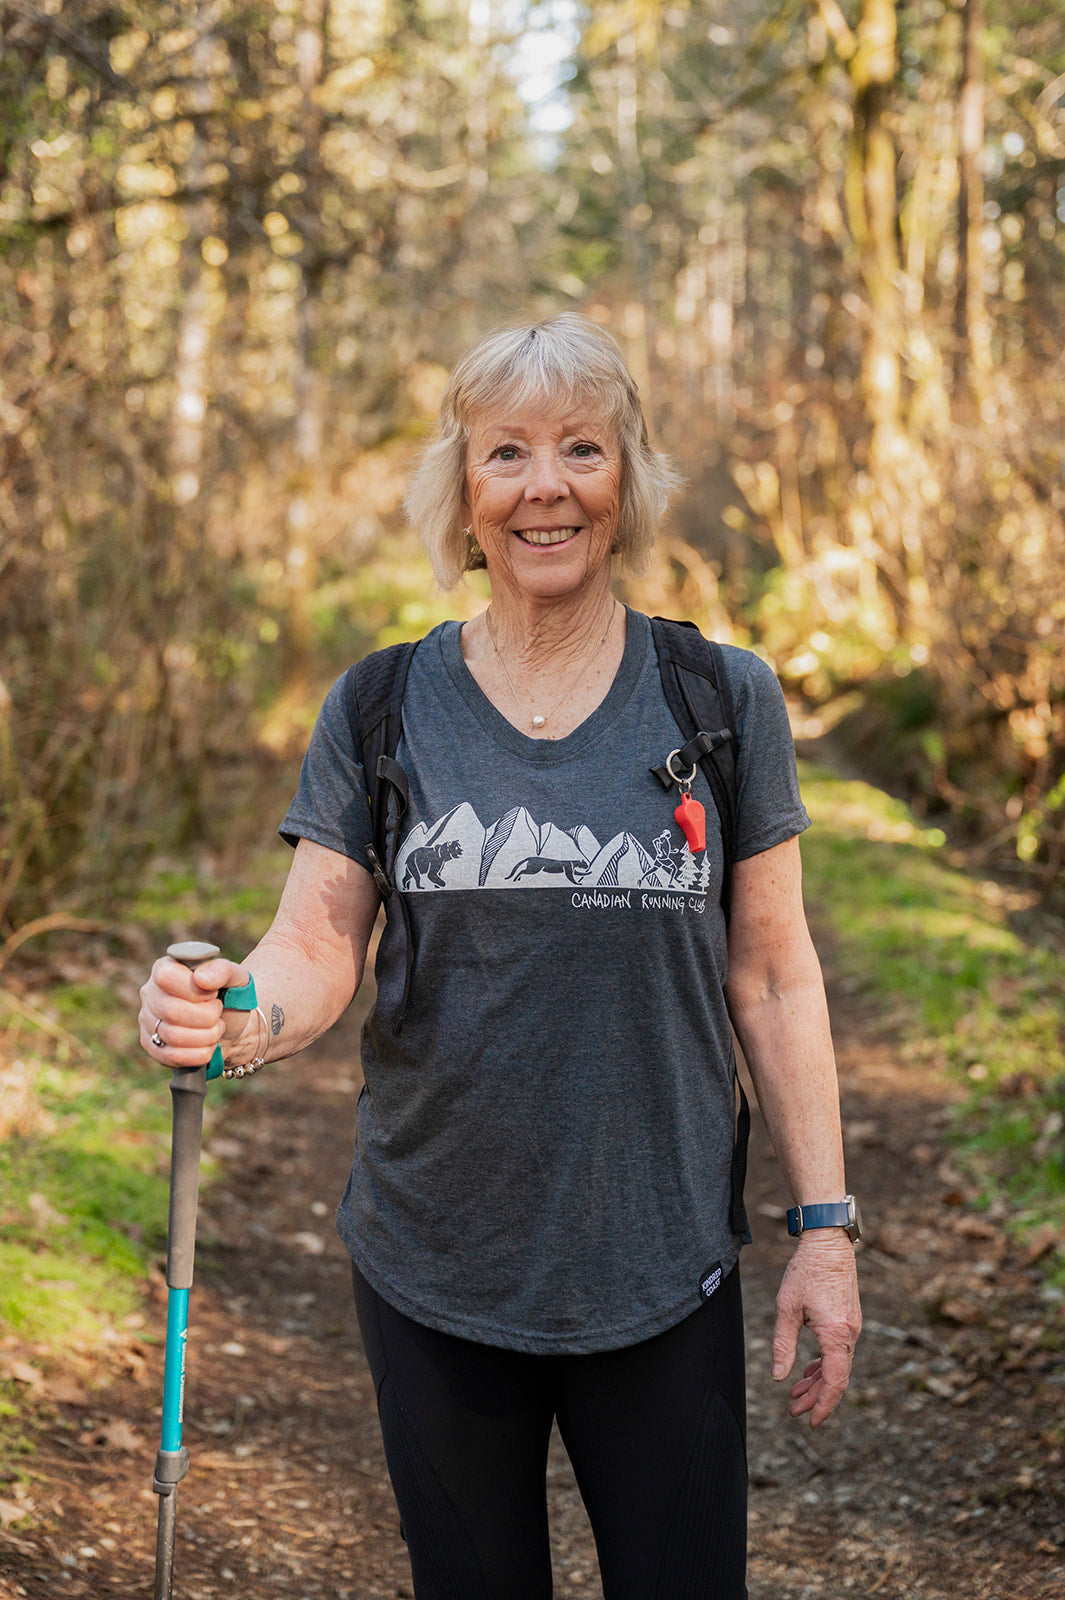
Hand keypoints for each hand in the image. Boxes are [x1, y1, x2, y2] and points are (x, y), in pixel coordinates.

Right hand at [139, 955, 250, 1069]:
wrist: (231, 1025)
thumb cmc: (229, 995)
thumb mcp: (236, 977)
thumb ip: (222, 970)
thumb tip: (200, 979)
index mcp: (166, 967)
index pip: (167, 977)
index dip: (195, 990)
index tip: (213, 994)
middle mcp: (150, 993)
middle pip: (171, 1011)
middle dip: (206, 1017)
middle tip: (218, 1013)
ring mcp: (147, 1021)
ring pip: (172, 1036)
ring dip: (206, 1036)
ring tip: (217, 1029)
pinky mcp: (152, 1046)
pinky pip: (170, 1056)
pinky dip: (198, 1054)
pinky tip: (210, 1046)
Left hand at [772, 1230, 860, 1426]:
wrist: (828, 1242)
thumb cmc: (806, 1271)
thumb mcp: (787, 1308)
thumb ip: (783, 1345)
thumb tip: (779, 1378)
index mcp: (836, 1334)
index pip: (834, 1382)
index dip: (823, 1405)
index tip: (811, 1421)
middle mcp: (850, 1334)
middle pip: (836, 1378)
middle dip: (816, 1397)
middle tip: (794, 1410)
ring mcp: (852, 1326)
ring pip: (838, 1365)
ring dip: (818, 1381)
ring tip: (797, 1393)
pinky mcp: (849, 1319)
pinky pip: (839, 1351)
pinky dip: (824, 1364)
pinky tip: (809, 1370)